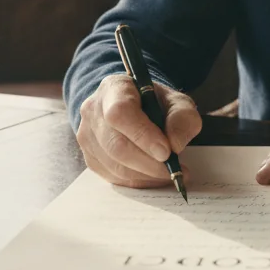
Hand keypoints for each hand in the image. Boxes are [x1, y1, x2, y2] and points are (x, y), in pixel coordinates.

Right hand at [76, 74, 201, 187]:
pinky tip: (155, 176)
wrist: (135, 108)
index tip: (166, 152)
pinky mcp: (91, 158)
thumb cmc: (155, 103)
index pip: (120, 112)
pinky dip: (138, 181)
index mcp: (114, 88)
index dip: (142, 135)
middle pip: (115, 144)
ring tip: (170, 173)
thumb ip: (182, 118)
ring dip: (146, 175)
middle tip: (173, 169)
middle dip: (148, 163)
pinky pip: (113, 177)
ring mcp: (87, 136)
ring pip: (114, 165)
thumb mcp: (177, 102)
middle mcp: (93, 111)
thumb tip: (174, 145)